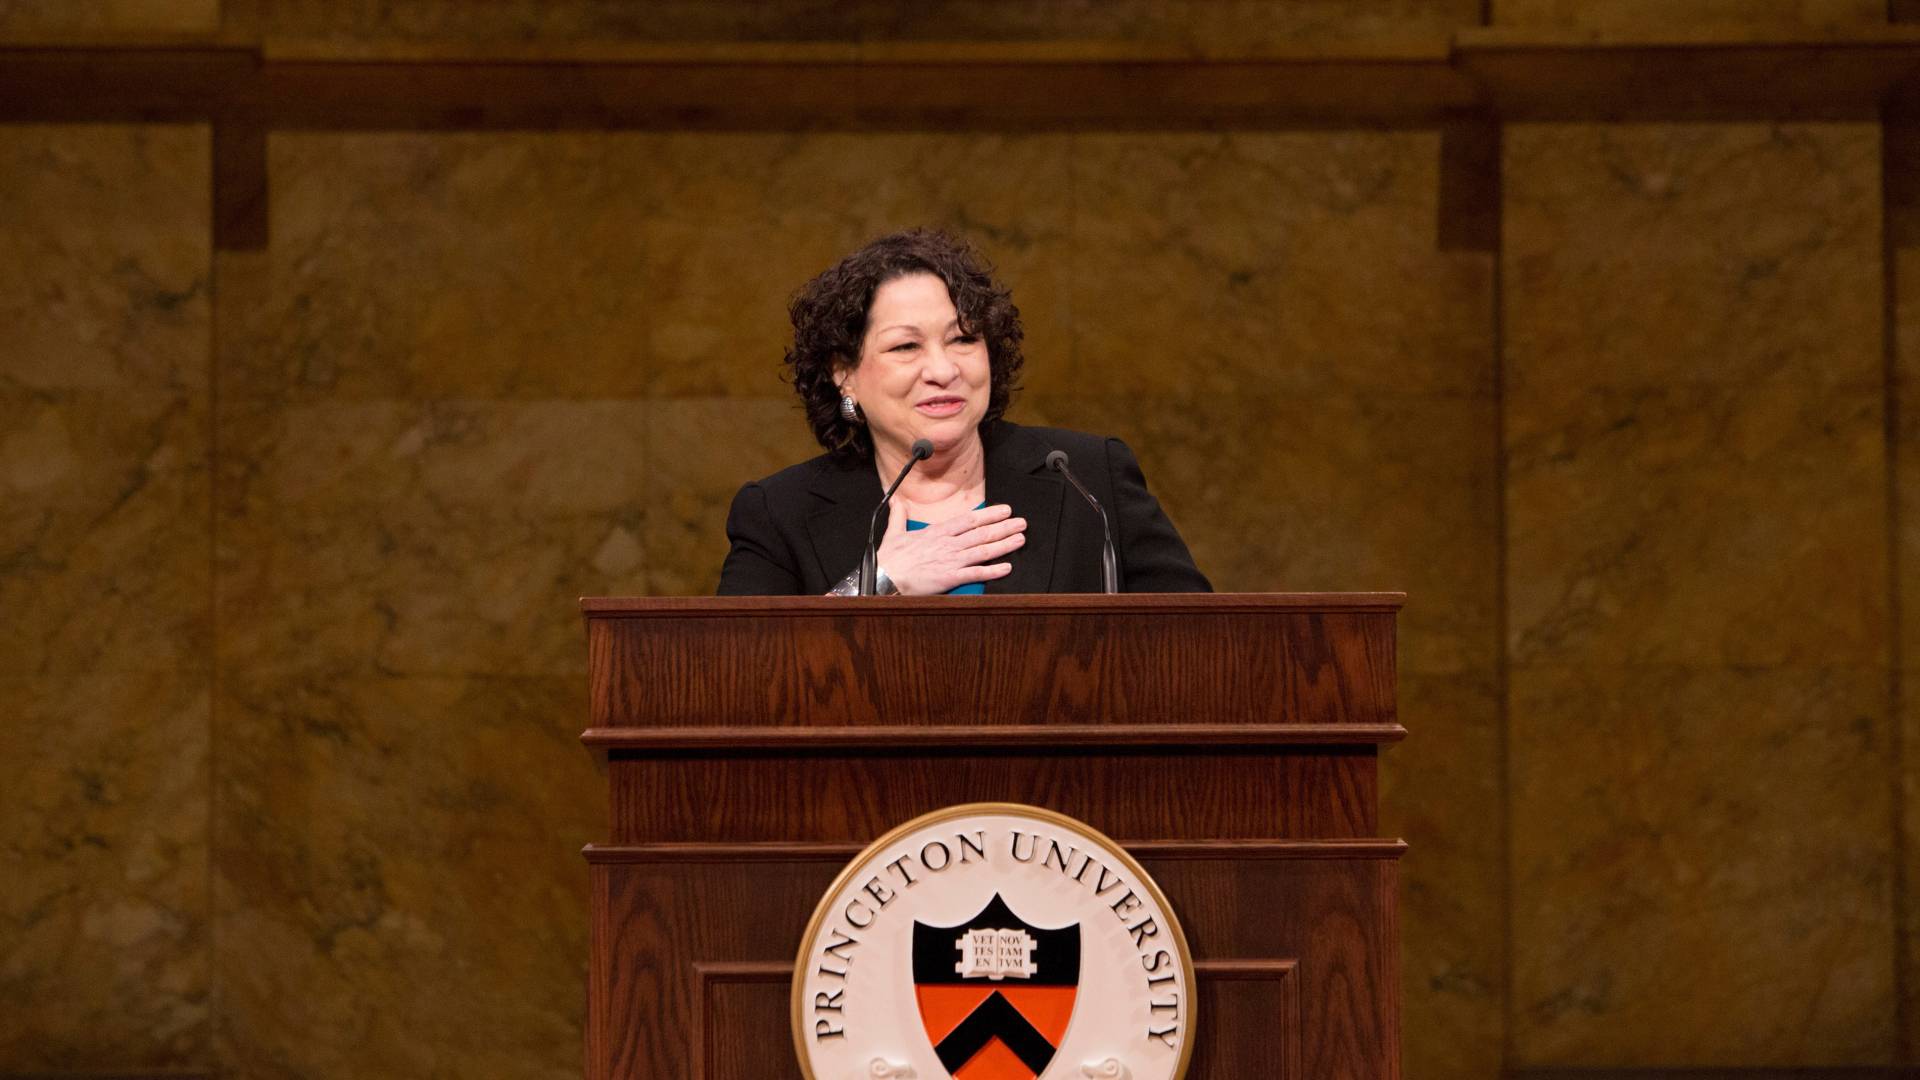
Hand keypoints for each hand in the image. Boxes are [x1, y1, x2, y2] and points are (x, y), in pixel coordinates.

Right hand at [875, 501, 1026, 595]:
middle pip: (981, 532)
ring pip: (983, 550)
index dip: (989, 514)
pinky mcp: (950, 578)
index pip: (969, 519)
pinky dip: (992, 570)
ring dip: (1004, 544)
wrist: (884, 578)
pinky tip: (1007, 567)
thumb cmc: (889, 559)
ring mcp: (951, 560)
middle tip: (1021, 522)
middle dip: (1004, 526)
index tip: (1004, 510)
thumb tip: (897, 502)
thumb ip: (899, 516)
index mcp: (937, 532)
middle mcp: (948, 544)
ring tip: (1020, 539)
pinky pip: (976, 573)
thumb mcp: (893, 533)